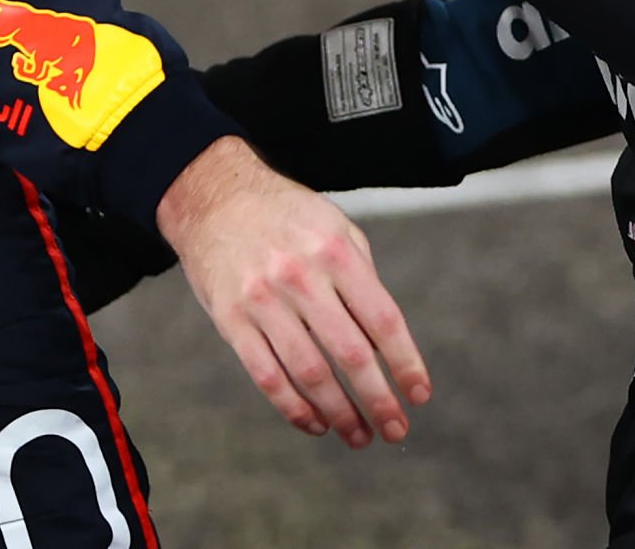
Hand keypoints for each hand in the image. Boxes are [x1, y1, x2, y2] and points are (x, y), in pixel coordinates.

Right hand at [156, 137, 429, 445]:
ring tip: (358, 434)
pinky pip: (267, 377)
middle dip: (378, 399)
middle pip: (350, 353)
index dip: (405, 362)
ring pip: (310, 373)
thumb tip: (387, 340)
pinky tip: (315, 423)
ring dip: (340, 413)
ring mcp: (263, 299)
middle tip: (396, 429)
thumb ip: (362, 276)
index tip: (419, 394)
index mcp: (335, 249)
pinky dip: (295, 408)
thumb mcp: (334, 226)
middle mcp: (301, 275)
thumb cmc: (286, 216)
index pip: (382, 319)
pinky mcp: (232, 320)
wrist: (215, 198)